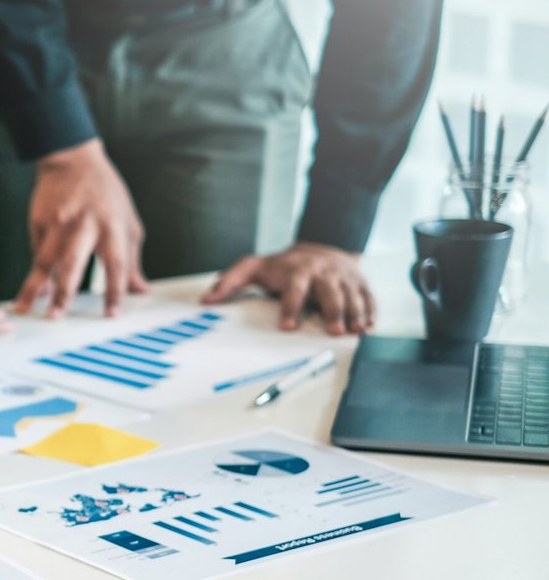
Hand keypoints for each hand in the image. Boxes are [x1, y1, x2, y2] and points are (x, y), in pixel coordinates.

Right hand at [14, 139, 149, 318]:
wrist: (72, 160)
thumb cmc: (106, 195)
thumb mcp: (127, 222)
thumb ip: (132, 259)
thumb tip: (141, 290)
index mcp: (113, 225)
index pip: (116, 263)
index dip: (115, 290)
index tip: (111, 314)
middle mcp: (85, 224)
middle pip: (74, 261)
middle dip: (64, 290)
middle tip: (57, 316)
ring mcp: (59, 221)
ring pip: (44, 259)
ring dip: (33, 286)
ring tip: (24, 308)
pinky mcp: (40, 220)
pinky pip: (37, 252)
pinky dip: (35, 273)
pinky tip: (31, 291)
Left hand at [201, 242, 375, 334]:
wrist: (320, 247)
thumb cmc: (283, 265)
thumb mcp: (254, 267)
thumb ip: (230, 281)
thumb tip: (207, 299)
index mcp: (297, 271)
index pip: (294, 289)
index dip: (291, 307)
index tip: (287, 326)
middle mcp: (323, 273)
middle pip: (330, 291)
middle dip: (334, 311)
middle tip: (335, 331)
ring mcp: (343, 278)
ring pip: (352, 295)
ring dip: (356, 313)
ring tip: (357, 332)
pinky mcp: (359, 283)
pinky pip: (368, 296)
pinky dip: (371, 310)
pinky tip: (369, 326)